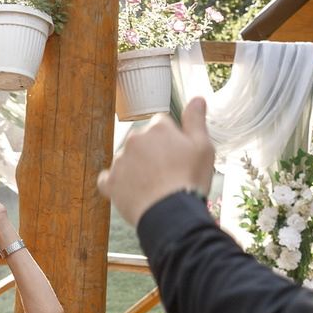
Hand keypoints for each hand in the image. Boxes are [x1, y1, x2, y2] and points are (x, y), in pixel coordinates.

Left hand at [98, 97, 217, 226]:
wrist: (171, 213)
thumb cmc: (190, 180)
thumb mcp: (203, 147)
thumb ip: (196, 121)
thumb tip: (196, 98)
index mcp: (157, 128)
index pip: (161, 125)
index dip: (171, 141)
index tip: (177, 156)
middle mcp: (135, 139)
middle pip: (143, 142)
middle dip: (152, 154)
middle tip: (168, 174)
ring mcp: (120, 160)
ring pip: (127, 160)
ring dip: (136, 169)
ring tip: (153, 187)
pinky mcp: (110, 181)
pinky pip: (109, 180)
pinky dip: (117, 185)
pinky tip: (131, 193)